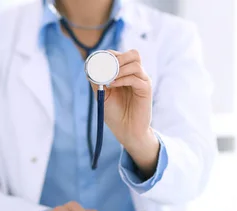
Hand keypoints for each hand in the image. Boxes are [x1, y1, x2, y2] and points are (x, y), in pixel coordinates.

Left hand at [91, 49, 159, 176]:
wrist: (126, 131)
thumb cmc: (115, 114)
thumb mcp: (102, 94)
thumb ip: (97, 81)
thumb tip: (90, 68)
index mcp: (126, 73)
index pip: (121, 55)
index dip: (110, 55)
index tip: (97, 63)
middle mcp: (136, 74)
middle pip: (133, 54)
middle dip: (118, 58)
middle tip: (106, 68)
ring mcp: (142, 81)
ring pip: (135, 63)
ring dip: (120, 68)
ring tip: (109, 79)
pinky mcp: (146, 90)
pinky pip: (136, 78)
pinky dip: (123, 79)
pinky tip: (113, 85)